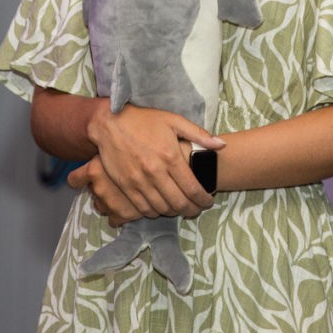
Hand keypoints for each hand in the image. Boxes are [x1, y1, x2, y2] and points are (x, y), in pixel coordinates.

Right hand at [73, 105, 221, 220]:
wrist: (109, 122)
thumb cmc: (144, 120)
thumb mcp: (174, 121)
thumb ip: (199, 134)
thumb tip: (222, 145)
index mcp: (170, 156)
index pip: (192, 188)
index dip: (203, 200)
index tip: (208, 202)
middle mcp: (155, 172)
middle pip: (179, 203)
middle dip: (192, 210)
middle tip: (197, 209)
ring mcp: (139, 181)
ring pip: (162, 208)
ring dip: (175, 212)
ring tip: (181, 208)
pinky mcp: (125, 186)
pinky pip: (143, 208)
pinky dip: (155, 212)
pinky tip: (162, 207)